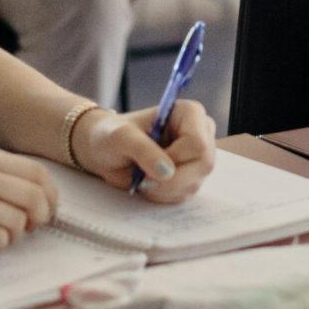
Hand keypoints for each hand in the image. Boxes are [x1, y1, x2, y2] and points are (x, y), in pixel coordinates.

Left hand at [70, 101, 216, 203]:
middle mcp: (201, 133)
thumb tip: (166, 172)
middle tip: (142, 177)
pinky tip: (149, 183)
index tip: (148, 161)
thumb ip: (142, 150)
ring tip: (142, 177)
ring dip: (164, 189)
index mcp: (190, 113)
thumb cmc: (111, 135)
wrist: (105, 151)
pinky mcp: (192, 175)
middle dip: (169, 179)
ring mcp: (198, 156)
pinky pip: (186, 193)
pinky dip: (164, 195)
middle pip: (203, 165)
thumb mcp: (120, 137)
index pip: (198, 143)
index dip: (174, 158)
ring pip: (194, 183)